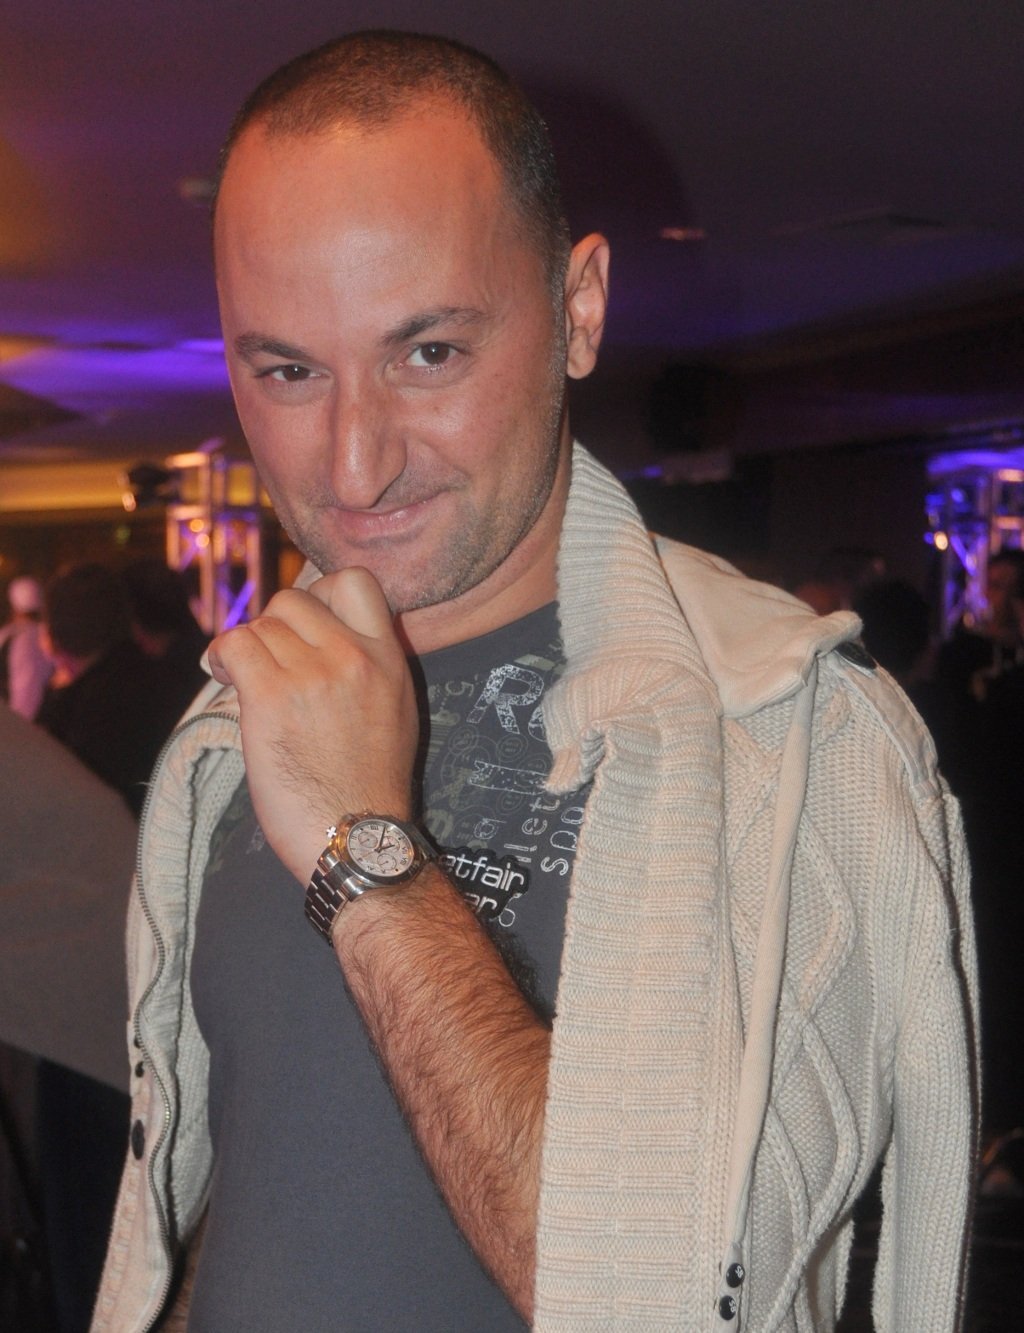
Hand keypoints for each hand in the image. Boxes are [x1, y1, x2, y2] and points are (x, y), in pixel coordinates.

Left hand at [207, 567, 418, 882]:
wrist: (357, 840)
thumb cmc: (369, 789)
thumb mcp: (395, 711)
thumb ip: (368, 666)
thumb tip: (323, 639)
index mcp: (389, 658)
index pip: (354, 580)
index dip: (320, 593)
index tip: (306, 626)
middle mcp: (354, 656)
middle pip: (294, 599)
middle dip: (274, 627)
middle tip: (268, 663)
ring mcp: (314, 673)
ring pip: (261, 625)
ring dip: (246, 650)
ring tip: (245, 680)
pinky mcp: (273, 696)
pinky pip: (235, 644)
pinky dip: (222, 657)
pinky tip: (226, 677)